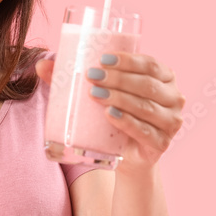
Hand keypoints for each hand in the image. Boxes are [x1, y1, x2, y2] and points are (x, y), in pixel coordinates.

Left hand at [35, 54, 184, 171]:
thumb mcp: (100, 93)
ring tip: (95, 94)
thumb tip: (41, 64)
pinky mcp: (162, 144)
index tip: (102, 59)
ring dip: (120, 98)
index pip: (150, 64)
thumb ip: (73, 78)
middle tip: (92, 77)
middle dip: (119, 79)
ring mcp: (171, 122)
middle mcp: (174, 97)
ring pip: (146, 107)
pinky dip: (127, 121)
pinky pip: (145, 131)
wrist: (125, 155)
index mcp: (165, 77)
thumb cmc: (113, 116)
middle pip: (147, 85)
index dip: (128, 60)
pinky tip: (110, 114)